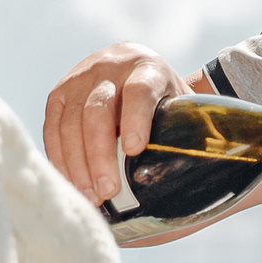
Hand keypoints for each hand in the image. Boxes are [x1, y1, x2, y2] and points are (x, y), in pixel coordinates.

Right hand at [42, 43, 189, 201]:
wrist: (133, 66)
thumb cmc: (163, 99)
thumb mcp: (178, 106)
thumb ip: (184, 133)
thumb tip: (209, 184)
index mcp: (147, 67)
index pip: (140, 90)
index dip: (136, 119)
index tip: (135, 150)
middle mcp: (110, 66)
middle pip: (98, 110)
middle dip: (100, 154)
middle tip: (108, 191)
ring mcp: (79, 77)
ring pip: (70, 121)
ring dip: (77, 163)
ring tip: (91, 196)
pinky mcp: (59, 93)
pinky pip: (52, 128)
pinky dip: (60, 158)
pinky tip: (71, 182)